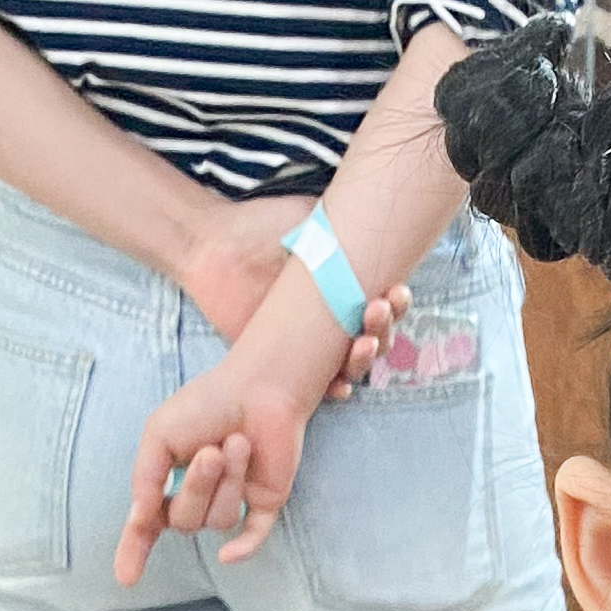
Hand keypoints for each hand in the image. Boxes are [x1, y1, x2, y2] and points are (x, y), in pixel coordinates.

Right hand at [113, 276, 357, 584]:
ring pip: (220, 520)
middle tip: (212, 449)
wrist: (260, 386)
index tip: (126, 579)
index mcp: (169, 481)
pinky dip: (242, 548)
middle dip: (198, 486)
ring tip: (240, 443)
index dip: (134, 549)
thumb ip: (145, 477)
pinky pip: (252, 537)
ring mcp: (233, 501)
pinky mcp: (265, 502)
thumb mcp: (160, 433)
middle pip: (187, 521)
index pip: (148, 524)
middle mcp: (199, 496)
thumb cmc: (207, 402)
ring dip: (228, 481)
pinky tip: (228, 556)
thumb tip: (141, 520)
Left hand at [177, 195, 412, 398]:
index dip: (395, 304)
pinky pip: (317, 388)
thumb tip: (378, 221)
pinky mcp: (284, 366)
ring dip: (364, 359)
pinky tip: (341, 387)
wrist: (213, 246)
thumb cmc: (260, 228)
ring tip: (363, 345)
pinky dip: (334, 390)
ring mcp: (310, 346)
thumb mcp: (309, 221)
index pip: (381, 304)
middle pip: (372, 336)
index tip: (397, 293)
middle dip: (383, 329)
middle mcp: (332, 319)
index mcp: (344, 288)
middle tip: (378, 312)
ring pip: (350, 363)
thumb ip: (343, 227)